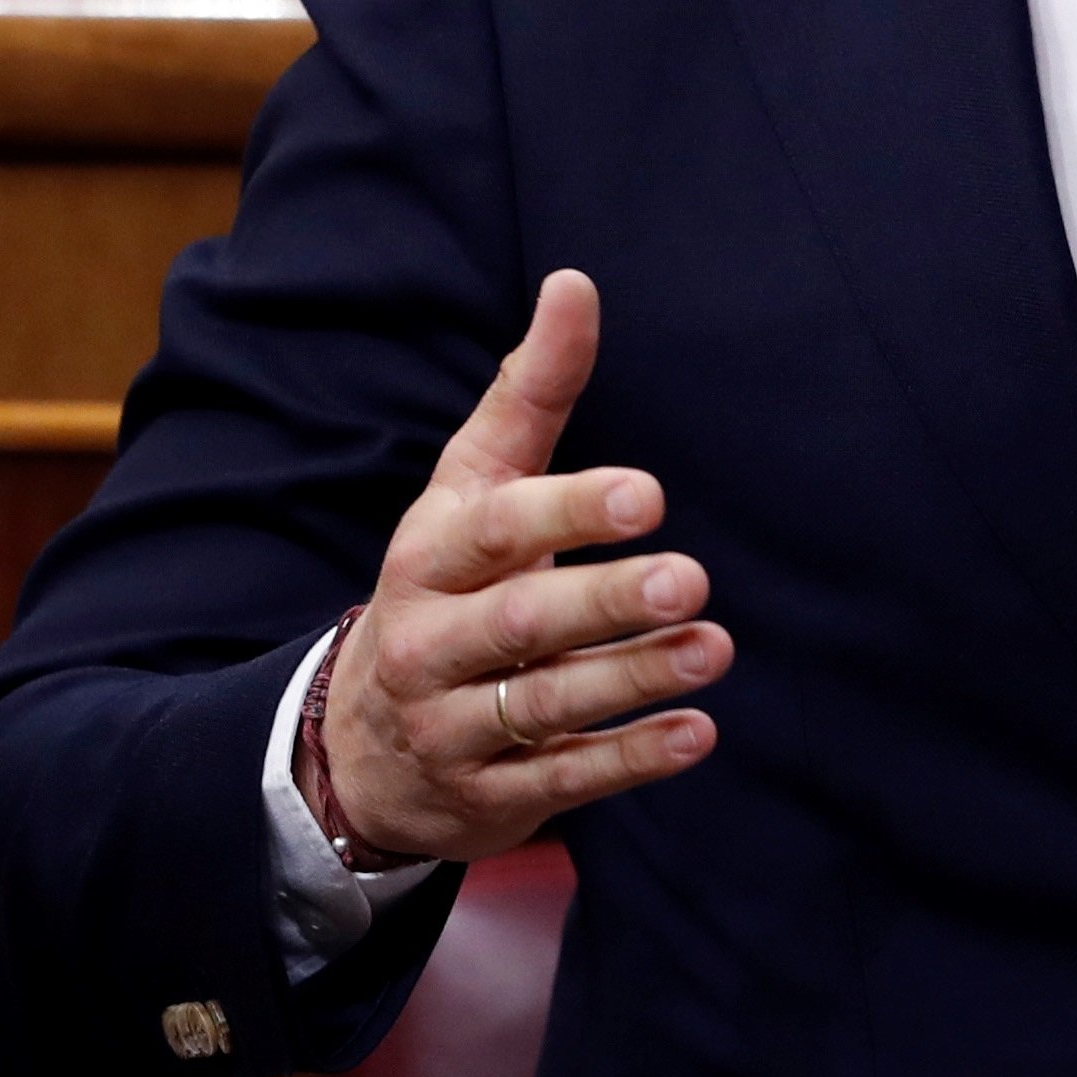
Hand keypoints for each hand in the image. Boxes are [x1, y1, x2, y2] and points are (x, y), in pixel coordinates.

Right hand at [302, 270, 731, 862]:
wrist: (362, 743)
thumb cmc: (449, 582)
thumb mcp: (472, 486)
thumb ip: (529, 393)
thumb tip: (575, 282)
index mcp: (431, 554)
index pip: (497, 526)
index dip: (570, 509)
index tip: (649, 494)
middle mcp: (431, 640)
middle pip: (521, 620)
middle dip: (605, 601)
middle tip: (690, 579)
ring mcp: (452, 725)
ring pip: (544, 704)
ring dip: (634, 679)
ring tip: (714, 648)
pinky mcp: (487, 794)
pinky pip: (562, 779)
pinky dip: (630, 758)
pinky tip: (697, 732)